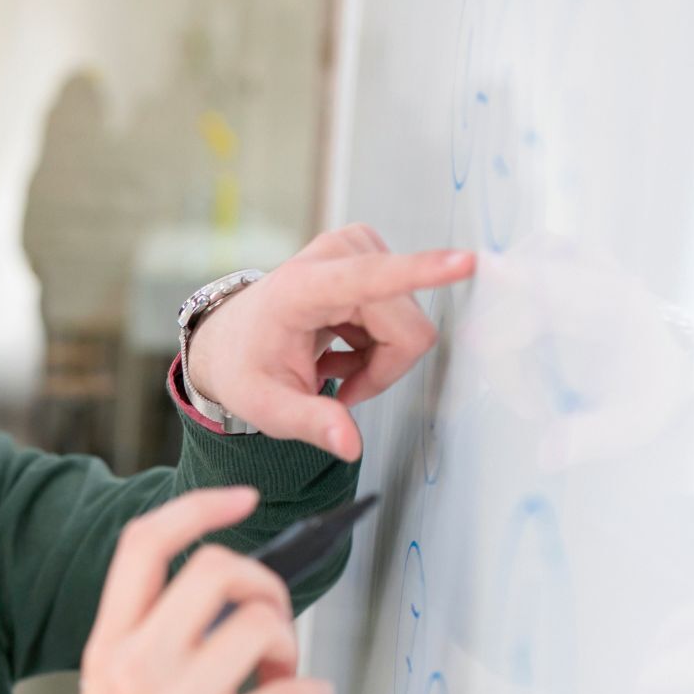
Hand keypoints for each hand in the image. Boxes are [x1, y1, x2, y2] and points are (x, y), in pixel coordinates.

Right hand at [59, 486, 334, 693]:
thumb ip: (154, 662)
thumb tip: (233, 620)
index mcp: (105, 651)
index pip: (144, 545)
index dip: (199, 508)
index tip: (243, 498)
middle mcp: (134, 668)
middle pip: (216, 569)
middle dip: (266, 584)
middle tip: (271, 628)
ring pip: (260, 624)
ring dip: (290, 645)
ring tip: (278, 680)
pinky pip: (289, 693)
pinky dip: (310, 693)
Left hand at [186, 224, 475, 460]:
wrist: (228, 338)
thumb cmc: (244, 367)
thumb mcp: (265, 407)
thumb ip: (310, 423)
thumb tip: (350, 446)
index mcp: (302, 288)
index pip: (371, 278)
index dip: (420, 272)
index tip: (464, 262)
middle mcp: (334, 257)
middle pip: (407, 329)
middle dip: (382, 370)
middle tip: (338, 390)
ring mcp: (355, 248)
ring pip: (410, 325)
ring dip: (377, 357)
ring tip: (330, 365)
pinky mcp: (369, 252)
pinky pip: (404, 315)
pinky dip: (376, 343)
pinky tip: (339, 349)